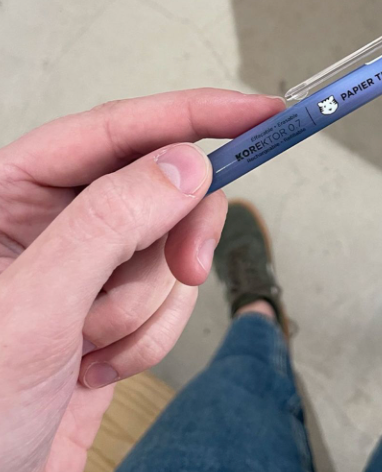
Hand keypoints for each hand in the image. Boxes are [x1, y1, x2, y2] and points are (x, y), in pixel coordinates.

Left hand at [0, 89, 283, 471]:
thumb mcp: (30, 310)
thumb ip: (106, 225)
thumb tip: (184, 165)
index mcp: (11, 192)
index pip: (117, 128)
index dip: (196, 113)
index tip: (260, 113)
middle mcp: (55, 218)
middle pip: (161, 184)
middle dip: (178, 234)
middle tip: (188, 266)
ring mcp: (91, 263)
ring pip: (172, 245)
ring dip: (148, 305)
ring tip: (93, 345)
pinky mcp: (117, 302)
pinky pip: (173, 294)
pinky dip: (152, 336)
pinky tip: (100, 365)